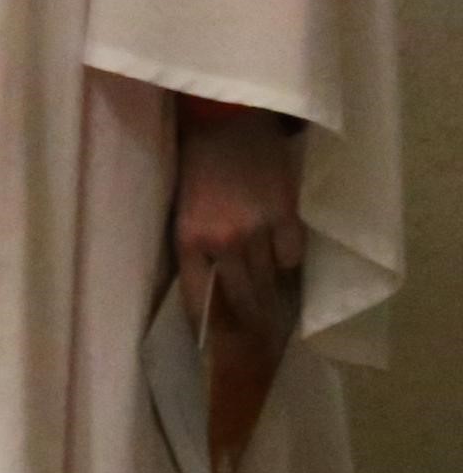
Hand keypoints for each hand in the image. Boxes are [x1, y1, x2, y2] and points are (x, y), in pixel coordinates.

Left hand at [174, 103, 307, 345]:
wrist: (225, 121)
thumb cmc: (195, 167)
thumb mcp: (180, 211)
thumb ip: (192, 249)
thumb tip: (206, 292)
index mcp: (187, 240)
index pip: (199, 301)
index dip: (209, 329)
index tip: (215, 350)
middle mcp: (223, 241)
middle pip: (243, 300)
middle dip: (250, 324)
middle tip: (257, 343)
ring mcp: (257, 230)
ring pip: (270, 284)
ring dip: (273, 301)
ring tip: (275, 318)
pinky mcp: (287, 217)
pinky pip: (293, 258)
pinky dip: (290, 265)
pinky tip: (286, 270)